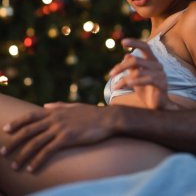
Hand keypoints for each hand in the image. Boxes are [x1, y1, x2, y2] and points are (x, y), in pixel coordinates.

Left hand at [1, 102, 115, 171]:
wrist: (106, 118)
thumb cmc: (90, 113)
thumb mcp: (72, 106)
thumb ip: (57, 105)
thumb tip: (45, 104)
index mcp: (55, 111)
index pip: (31, 116)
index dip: (17, 123)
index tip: (6, 130)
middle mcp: (55, 118)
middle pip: (29, 130)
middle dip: (14, 142)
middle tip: (3, 152)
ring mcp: (60, 128)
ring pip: (36, 142)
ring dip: (23, 155)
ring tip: (14, 165)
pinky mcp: (68, 138)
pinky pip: (48, 150)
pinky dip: (38, 160)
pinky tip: (31, 168)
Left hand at [110, 38, 171, 109]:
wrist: (159, 106)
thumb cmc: (146, 90)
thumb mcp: (136, 77)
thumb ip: (132, 67)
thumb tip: (126, 56)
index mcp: (152, 61)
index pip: (145, 47)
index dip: (135, 42)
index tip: (122, 42)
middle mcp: (157, 65)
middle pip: (135, 60)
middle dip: (121, 67)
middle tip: (110, 74)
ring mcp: (160, 74)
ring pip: (137, 71)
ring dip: (123, 79)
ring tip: (115, 87)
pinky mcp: (161, 84)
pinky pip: (146, 79)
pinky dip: (134, 81)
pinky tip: (126, 85)